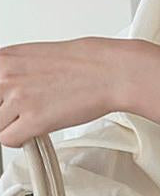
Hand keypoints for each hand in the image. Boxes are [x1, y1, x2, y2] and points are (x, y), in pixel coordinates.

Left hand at [0, 36, 131, 148]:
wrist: (112, 72)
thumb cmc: (85, 63)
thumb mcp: (36, 55)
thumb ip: (12, 71)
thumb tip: (5, 84)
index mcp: (4, 58)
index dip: (0, 97)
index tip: (7, 102)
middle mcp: (5, 77)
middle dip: (5, 110)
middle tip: (24, 108)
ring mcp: (18, 99)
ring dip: (14, 125)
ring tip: (35, 116)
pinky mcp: (34, 120)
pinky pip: (8, 140)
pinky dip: (22, 139)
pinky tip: (36, 129)